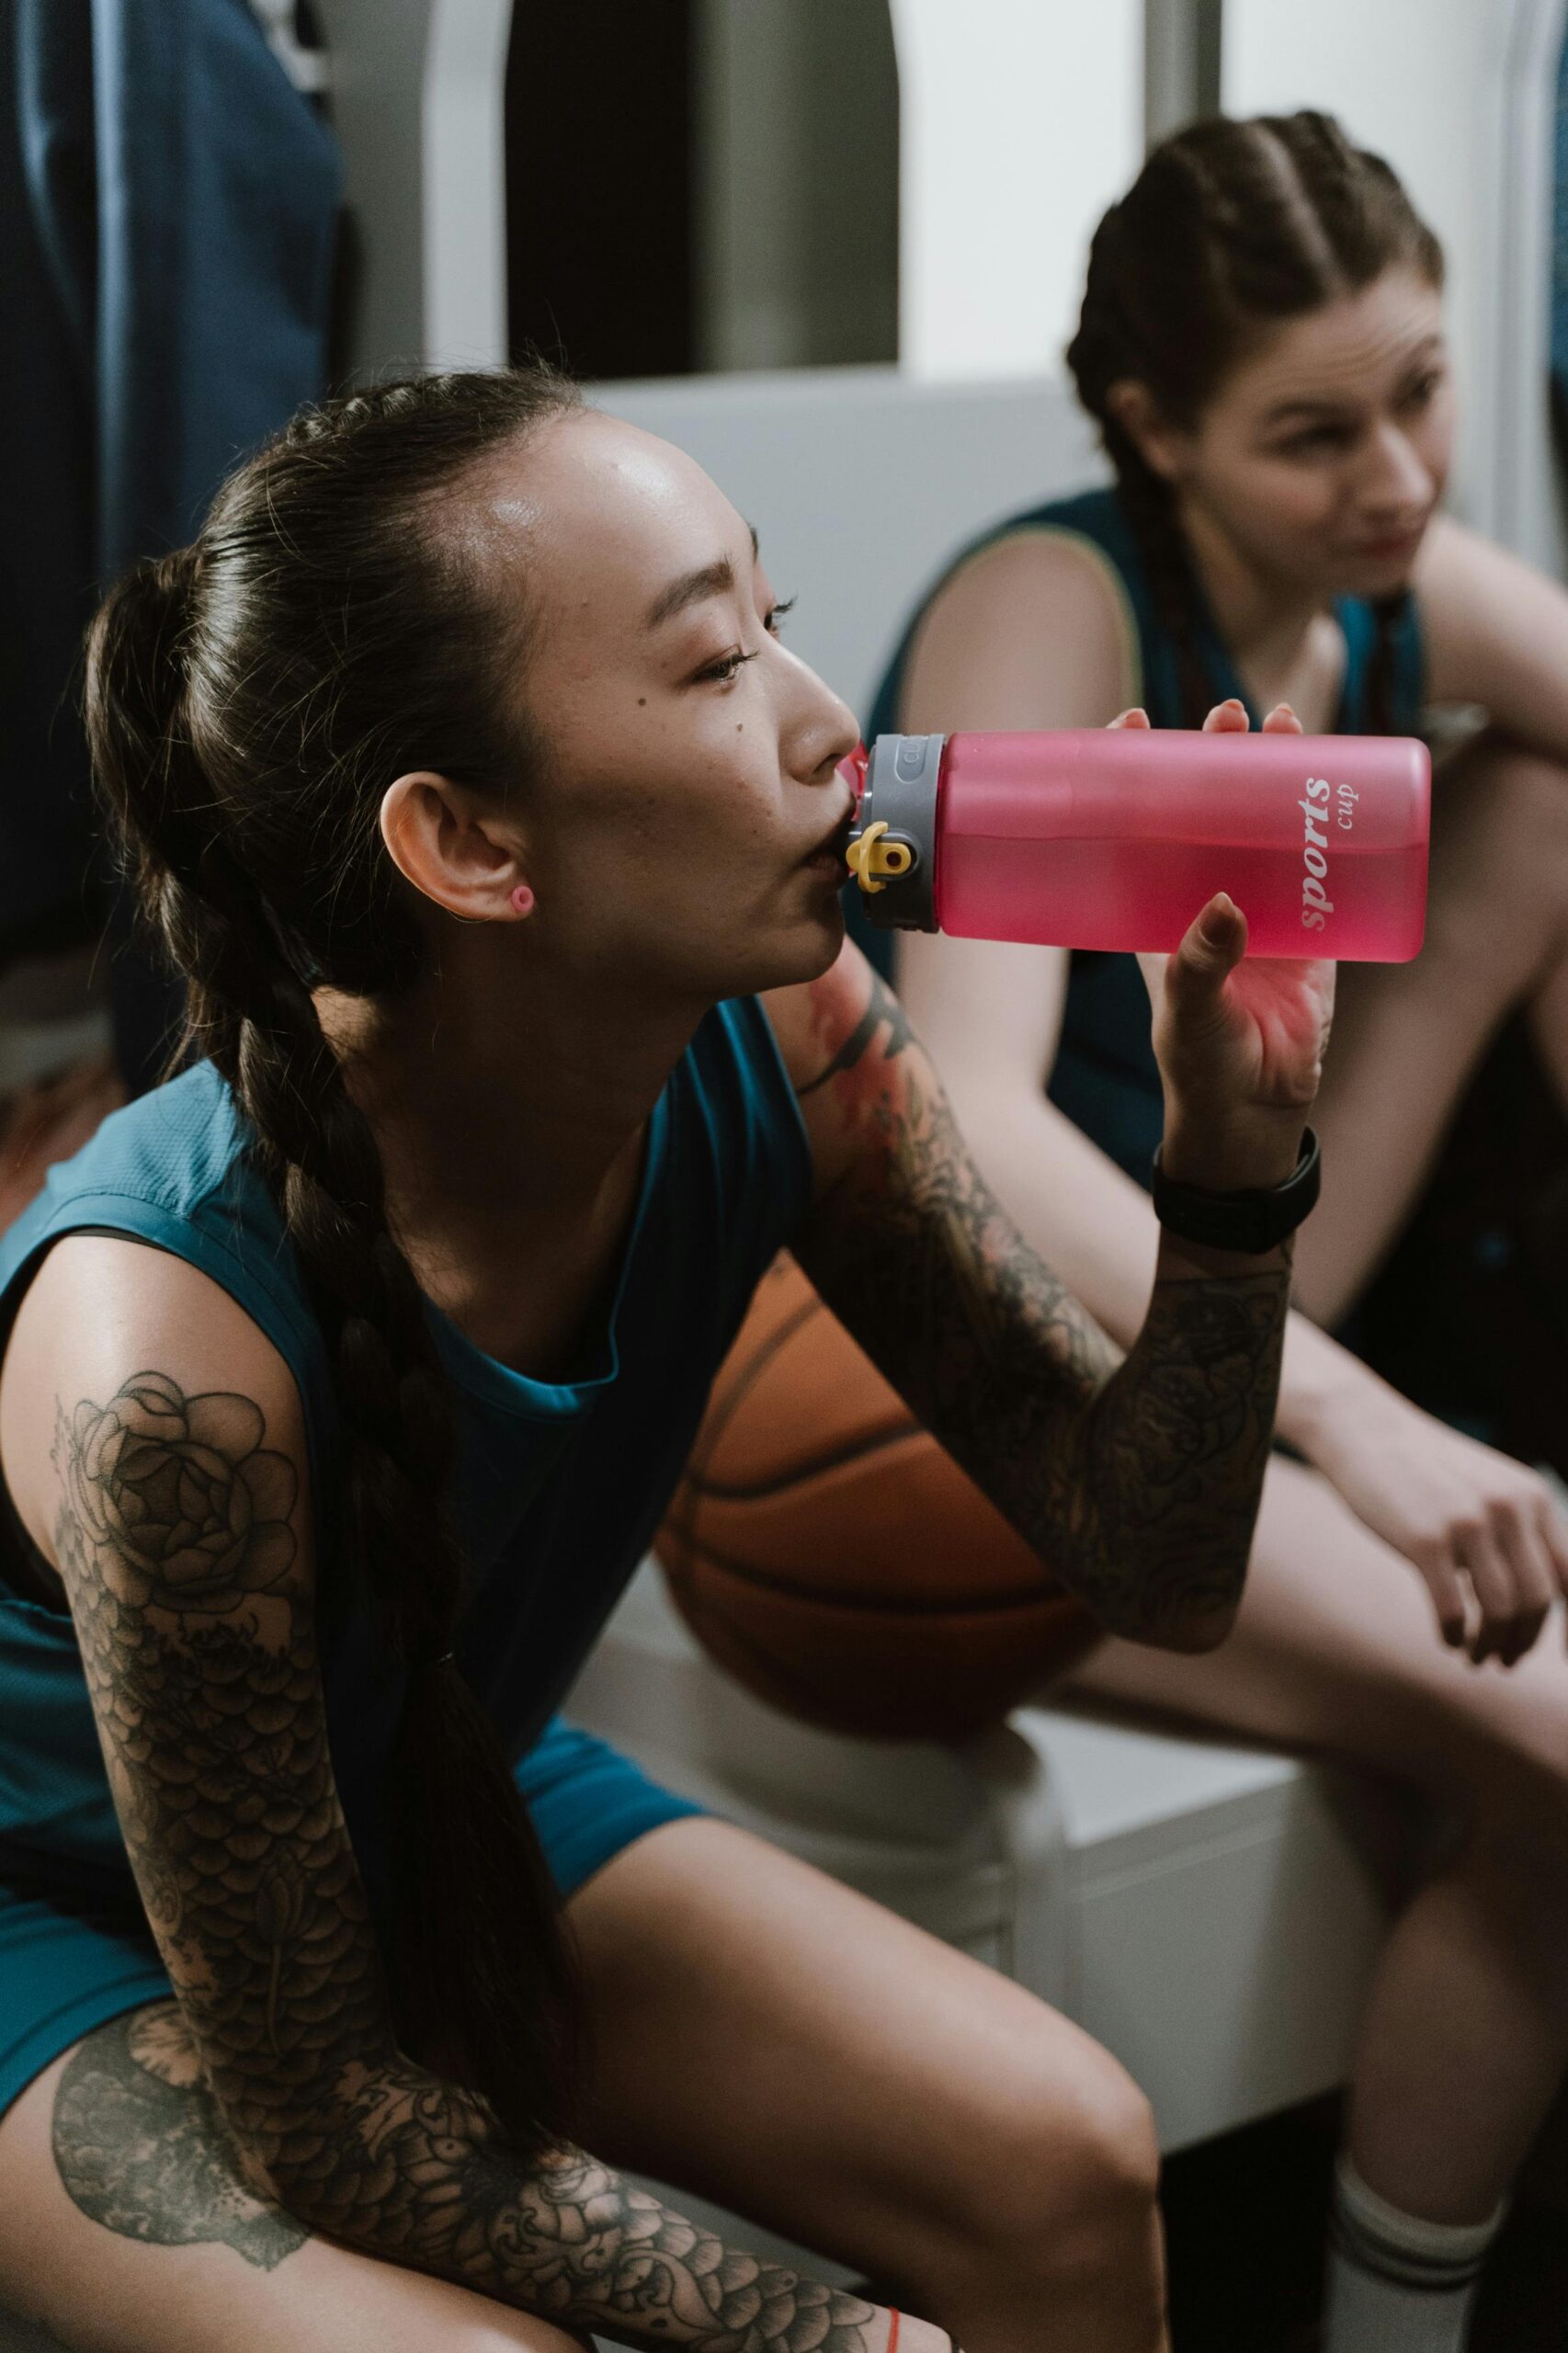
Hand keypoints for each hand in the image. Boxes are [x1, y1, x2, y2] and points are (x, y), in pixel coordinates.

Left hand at [1115, 698, 1336, 1191]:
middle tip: (1224, 714)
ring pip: (1265, 822)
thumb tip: (1224, 903)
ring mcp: (1261, 908)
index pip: (1137, 824)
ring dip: (1275, 772)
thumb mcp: (1185, 1011)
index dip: (1134, 773)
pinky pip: (1323, 865)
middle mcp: (1205, 898)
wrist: (1253, 1116)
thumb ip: (1198, 961)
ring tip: (1282, 721)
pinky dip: (1331, 824)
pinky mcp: (1313, 928)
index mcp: (1156, 910)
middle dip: (1216, 756)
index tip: (1131, 722)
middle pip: (1208, 807)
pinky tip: (1341, 779)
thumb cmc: (1198, 1066)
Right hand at [1303, 1376, 1567, 1664]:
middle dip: (1524, 1642)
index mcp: (1533, 1497)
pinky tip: (1448, 1640)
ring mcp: (1467, 1522)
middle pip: (1538, 1601)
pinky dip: (1454, 1636)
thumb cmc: (1425, 1468)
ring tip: (1474, 1657)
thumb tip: (1540, 1603)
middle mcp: (1509, 1508)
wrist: (1364, 1430)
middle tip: (1506, 1661)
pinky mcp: (1425, 1539)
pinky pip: (1454, 1610)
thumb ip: (1519, 1531)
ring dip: (1490, 1646)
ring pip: (1501, 1611)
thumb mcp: (1489, 1486)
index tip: (1563, 1660)